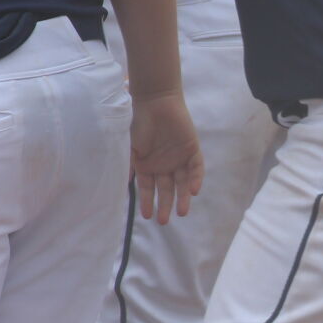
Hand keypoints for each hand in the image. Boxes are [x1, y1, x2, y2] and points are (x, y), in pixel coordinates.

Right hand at [130, 89, 203, 224]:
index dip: (147, 201)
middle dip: (165, 205)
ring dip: (182, 197)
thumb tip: (127, 185)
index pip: (148, 188)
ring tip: (181, 212)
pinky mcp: (193, 151)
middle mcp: (164, 165)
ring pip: (183, 183)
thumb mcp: (130, 146)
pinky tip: (193, 191)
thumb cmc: (139, 122)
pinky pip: (196, 169)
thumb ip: (131, 165)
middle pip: (166, 189)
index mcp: (148, 165)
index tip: (147, 216)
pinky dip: (196, 179)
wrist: (156, 102)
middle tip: (164, 221)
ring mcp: (179, 159)